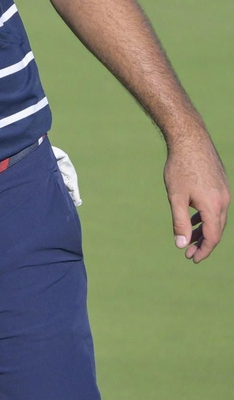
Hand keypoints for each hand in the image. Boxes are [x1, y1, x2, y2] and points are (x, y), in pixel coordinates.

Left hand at [164, 133, 228, 262]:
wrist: (190, 140)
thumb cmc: (180, 168)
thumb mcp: (176, 197)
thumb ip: (180, 221)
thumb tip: (181, 244)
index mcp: (214, 206)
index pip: (212, 236)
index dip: (203, 250)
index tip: (192, 259)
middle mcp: (223, 201)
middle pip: (216, 229)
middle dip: (203, 243)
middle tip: (188, 253)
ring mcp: (223, 192)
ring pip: (216, 218)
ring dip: (203, 230)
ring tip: (189, 239)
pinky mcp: (219, 184)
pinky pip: (215, 207)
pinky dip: (205, 216)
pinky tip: (193, 219)